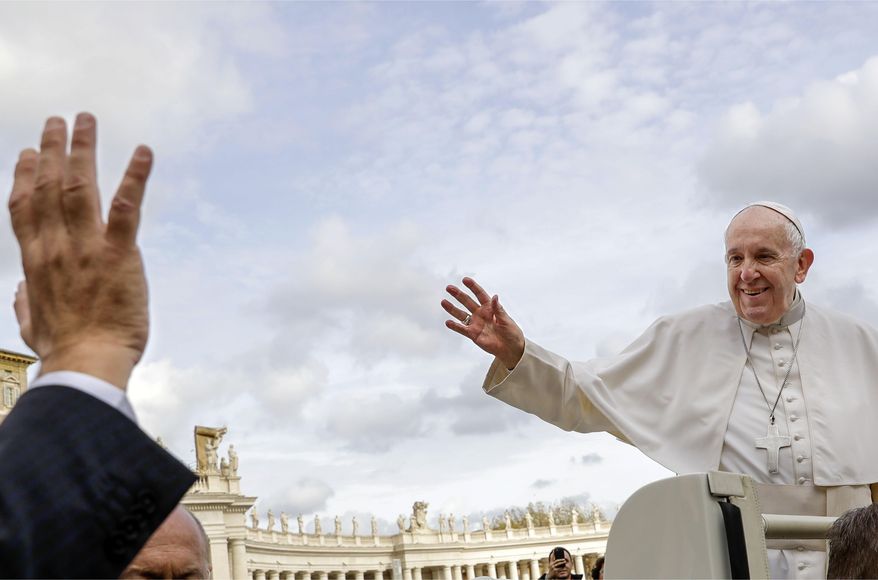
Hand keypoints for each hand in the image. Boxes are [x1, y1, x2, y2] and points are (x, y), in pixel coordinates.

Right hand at [8, 113, 152, 389]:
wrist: (87, 364)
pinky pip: (127, 207)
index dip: (23, 176)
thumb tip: (20, 290)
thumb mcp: (32, 326)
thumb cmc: (64, 350)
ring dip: (84, 150)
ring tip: (86, 120)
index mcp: (35, 261)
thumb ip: (25, 303)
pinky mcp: (118, 254)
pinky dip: (136, 177)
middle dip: (51, 149)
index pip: (24, 208)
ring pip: (80, 186)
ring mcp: (86, 246)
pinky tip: (144, 151)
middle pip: (48, 186)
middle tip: (57, 121)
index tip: (24, 153)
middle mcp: (56, 246)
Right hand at [442, 277, 524, 368]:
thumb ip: (498, 309)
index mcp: (490, 307)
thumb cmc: (512, 333)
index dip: (473, 287)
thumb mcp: (506, 320)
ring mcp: (476, 323)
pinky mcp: (473, 334)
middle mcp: (481, 313)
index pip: (480, 294)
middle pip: (467, 302)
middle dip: (458, 295)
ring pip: (461, 314)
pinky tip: (447, 322)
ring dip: (452, 308)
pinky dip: (455, 326)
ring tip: (443, 302)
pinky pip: (462, 329)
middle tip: (449, 288)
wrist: (511, 349)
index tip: (465, 280)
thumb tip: (495, 297)